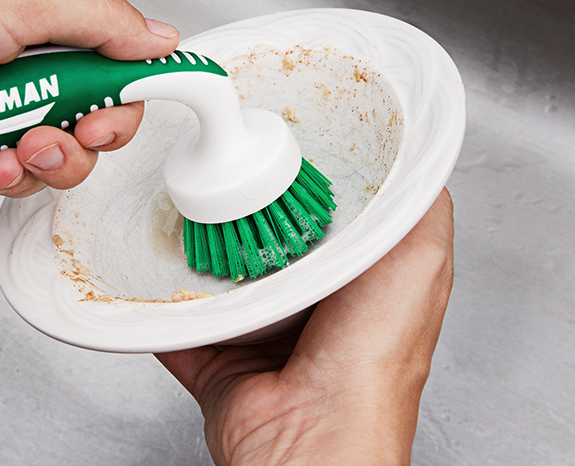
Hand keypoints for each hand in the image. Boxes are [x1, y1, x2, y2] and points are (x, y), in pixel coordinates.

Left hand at [0, 0, 179, 214]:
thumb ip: (103, 25)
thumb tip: (161, 41)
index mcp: (42, 35)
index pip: (105, 89)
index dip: (113, 116)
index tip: (102, 123)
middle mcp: (11, 76)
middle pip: (71, 142)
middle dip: (62, 154)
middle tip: (42, 140)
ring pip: (23, 174)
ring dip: (15, 174)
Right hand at [156, 189, 454, 465]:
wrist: (309, 442)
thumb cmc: (372, 366)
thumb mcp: (418, 266)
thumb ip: (421, 212)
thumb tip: (419, 164)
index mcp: (360, 282)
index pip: (334, 215)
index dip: (314, 177)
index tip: (288, 137)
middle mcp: (314, 304)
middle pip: (273, 236)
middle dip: (250, 205)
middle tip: (228, 167)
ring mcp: (262, 331)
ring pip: (223, 274)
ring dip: (202, 247)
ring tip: (184, 202)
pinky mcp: (218, 355)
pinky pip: (180, 319)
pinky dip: (162, 298)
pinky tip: (153, 264)